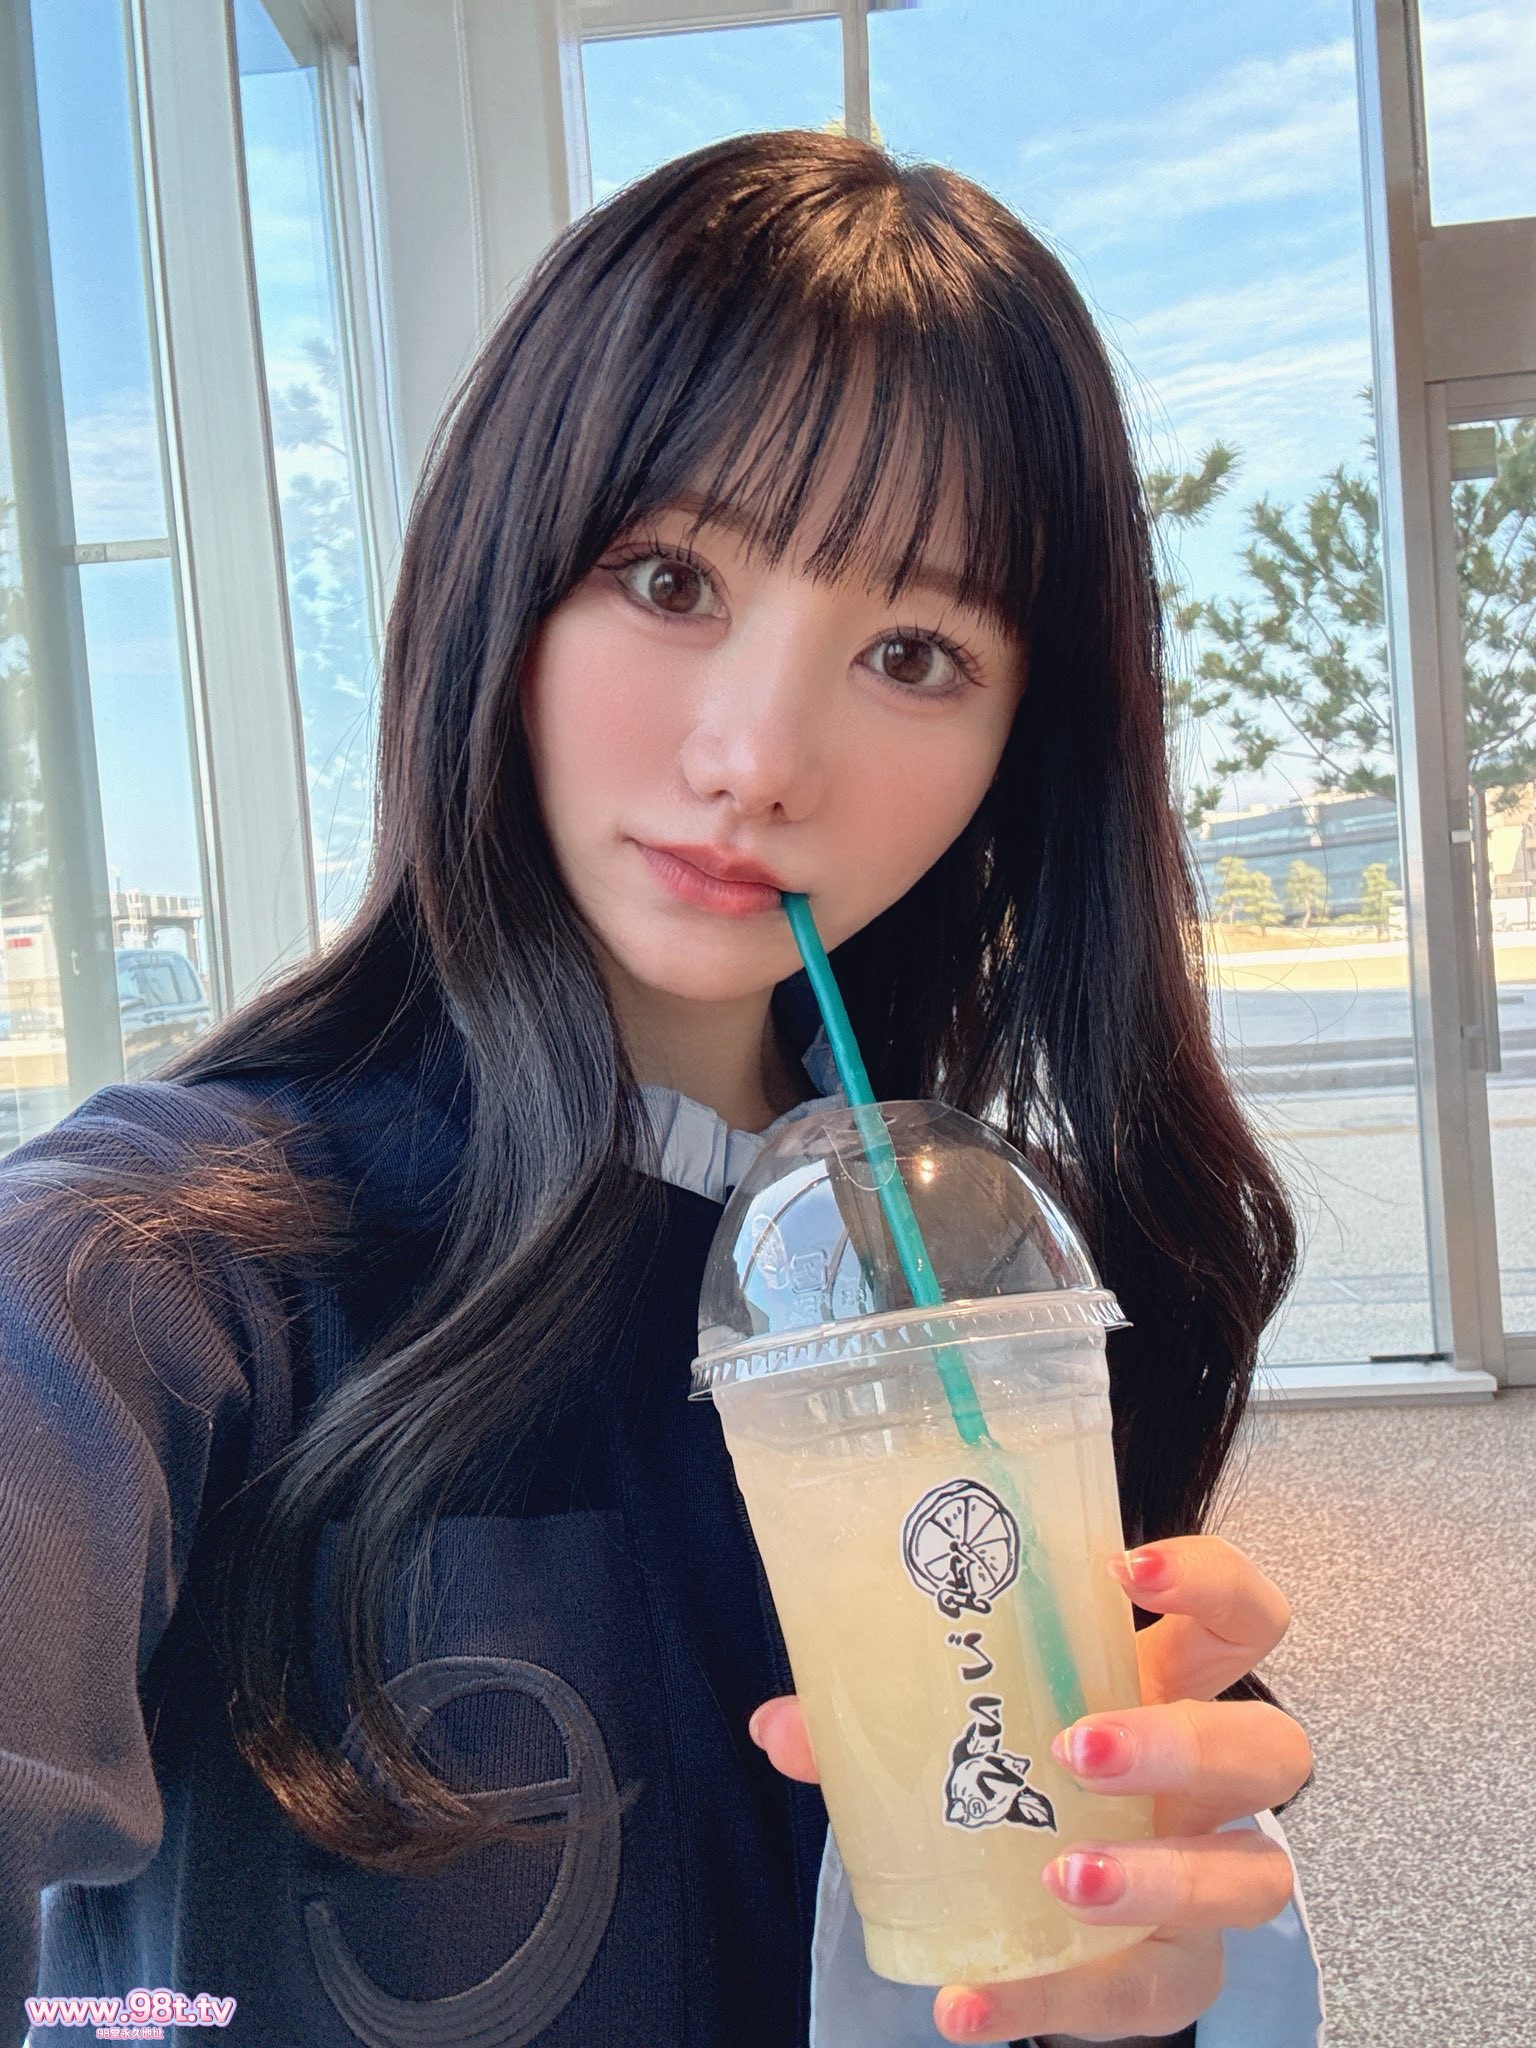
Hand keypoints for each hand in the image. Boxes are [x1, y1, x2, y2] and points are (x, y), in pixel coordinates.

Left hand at [747, 1534, 1310, 2043]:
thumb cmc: (1029, 1772)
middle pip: (1265, 1745)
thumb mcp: (971, 1723)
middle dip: (1181, 1741)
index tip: (1125, 1568)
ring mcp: (1209, 1879)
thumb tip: (777, 1725)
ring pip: (1249, 1876)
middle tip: (1079, 1745)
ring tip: (1059, 1877)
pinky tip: (970, 2001)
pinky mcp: (1176, 1970)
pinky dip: (1050, 2000)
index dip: (1208, 1583)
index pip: (1242, 1614)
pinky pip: (1142, 1991)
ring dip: (1155, 1874)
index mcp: (1167, 1687)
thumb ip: (876, 1716)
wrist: (1054, 1896)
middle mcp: (1210, 1784)